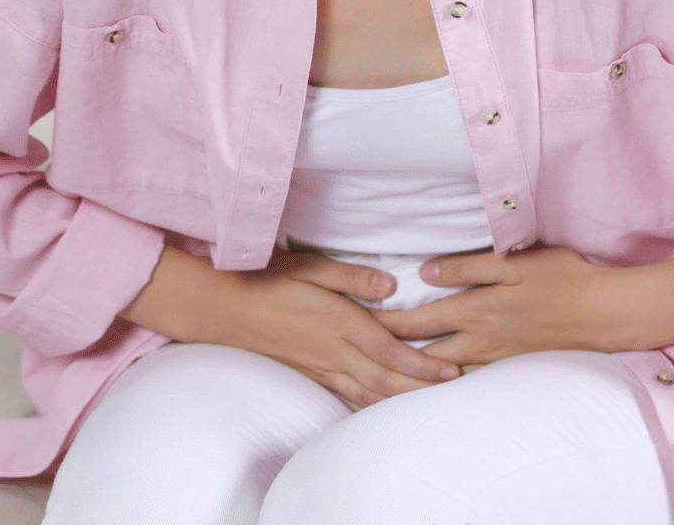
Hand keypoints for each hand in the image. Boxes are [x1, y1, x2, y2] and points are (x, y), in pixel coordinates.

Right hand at [121, 246, 460, 408]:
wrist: (220, 307)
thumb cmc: (265, 279)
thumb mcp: (308, 267)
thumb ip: (351, 277)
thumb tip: (390, 285)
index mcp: (337, 322)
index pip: (389, 350)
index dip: (422, 364)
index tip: (450, 369)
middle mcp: (331, 351)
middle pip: (385, 379)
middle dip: (421, 387)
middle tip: (454, 389)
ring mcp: (319, 367)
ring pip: (367, 393)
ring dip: (400, 400)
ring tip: (429, 402)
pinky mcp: (308, 373)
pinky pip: (345, 396)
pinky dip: (369, 405)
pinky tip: (383, 407)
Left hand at [369, 245, 673, 366]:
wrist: (604, 313)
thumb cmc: (561, 277)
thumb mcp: (513, 261)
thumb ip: (466, 267)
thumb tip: (423, 274)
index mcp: (474, 309)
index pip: (414, 322)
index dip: (381, 326)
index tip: (352, 328)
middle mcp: (478, 341)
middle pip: (420, 356)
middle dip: (386, 361)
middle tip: (353, 364)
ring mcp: (494, 360)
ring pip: (441, 378)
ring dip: (410, 383)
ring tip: (379, 389)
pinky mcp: (509, 369)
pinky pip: (467, 387)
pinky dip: (443, 393)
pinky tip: (429, 398)